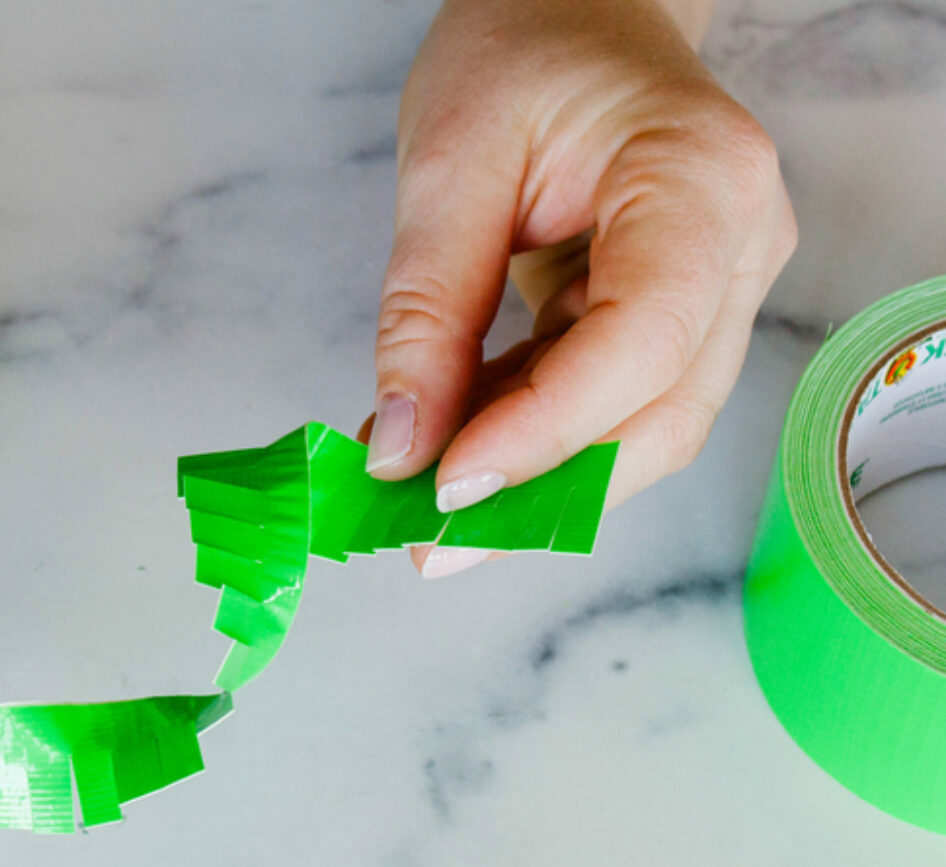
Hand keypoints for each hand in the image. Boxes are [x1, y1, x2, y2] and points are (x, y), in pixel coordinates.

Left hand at [364, 0, 796, 576]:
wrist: (576, 16)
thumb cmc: (523, 52)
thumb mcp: (449, 165)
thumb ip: (426, 313)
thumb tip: (400, 449)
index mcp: (700, 183)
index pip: (641, 341)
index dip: (545, 431)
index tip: (444, 485)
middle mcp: (736, 251)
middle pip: (658, 418)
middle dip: (542, 497)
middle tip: (431, 544)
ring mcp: (716, 294)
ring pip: (637, 433)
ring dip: (534, 485)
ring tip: (428, 508)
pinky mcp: (675, 323)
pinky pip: (606, 409)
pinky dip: (529, 444)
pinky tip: (456, 453)